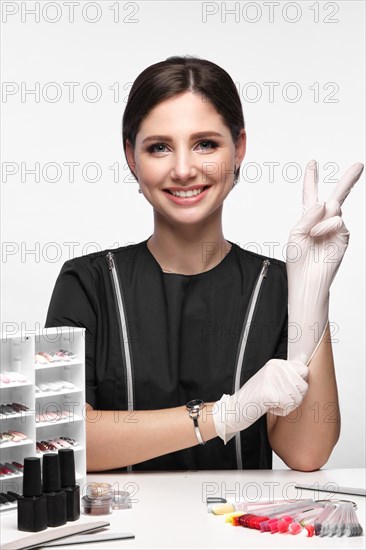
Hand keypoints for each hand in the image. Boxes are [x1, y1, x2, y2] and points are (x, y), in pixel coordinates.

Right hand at [213, 359, 308, 443]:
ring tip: (272, 403)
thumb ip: (286, 377)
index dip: (299, 384)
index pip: (303, 369)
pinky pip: (288, 406)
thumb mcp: (270, 381)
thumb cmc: (254, 398)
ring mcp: (272, 379)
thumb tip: (306, 374)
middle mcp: (275, 368)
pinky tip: (269, 407)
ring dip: (287, 405)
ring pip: (297, 397)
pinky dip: (281, 411)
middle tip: (279, 399)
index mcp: (276, 363)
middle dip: (294, 398)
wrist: (234, 409)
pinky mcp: (269, 392)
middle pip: (303, 386)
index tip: (288, 390)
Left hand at [286, 160, 363, 364]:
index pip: (310, 195)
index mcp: (308, 219)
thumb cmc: (298, 261)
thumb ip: (308, 216)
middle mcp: (323, 221)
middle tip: (358, 166)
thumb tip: (326, 202)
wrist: (308, 281)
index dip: (311, 179)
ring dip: (320, 219)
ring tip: (313, 234)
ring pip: (334, 207)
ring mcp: (335, 229)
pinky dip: (325, 227)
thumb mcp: (295, 233)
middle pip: (336, 196)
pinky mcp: (343, 236)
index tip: (313, 163)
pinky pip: (337, 221)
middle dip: (348, 180)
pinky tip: (318, 236)